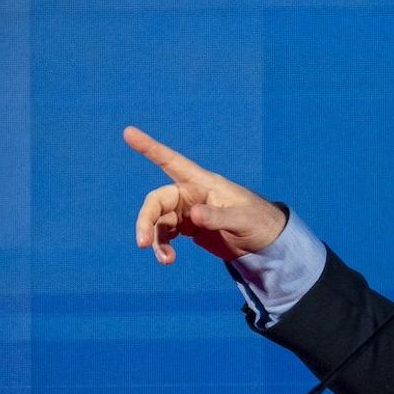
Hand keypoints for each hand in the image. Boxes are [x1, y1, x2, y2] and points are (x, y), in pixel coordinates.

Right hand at [124, 126, 285, 263]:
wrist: (265, 242)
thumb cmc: (258, 221)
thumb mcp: (242, 219)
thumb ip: (218, 217)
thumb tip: (193, 215)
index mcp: (203, 183)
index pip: (172, 162)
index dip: (149, 148)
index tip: (128, 132)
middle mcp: (190, 194)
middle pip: (157, 201)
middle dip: (146, 220)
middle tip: (142, 243)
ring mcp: (187, 211)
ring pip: (158, 221)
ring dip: (155, 240)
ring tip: (166, 260)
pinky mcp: (188, 228)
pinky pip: (165, 235)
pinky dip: (162, 247)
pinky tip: (168, 258)